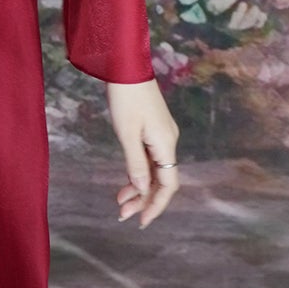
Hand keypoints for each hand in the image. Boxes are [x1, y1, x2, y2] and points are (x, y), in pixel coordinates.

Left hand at [105, 76, 179, 227]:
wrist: (128, 66)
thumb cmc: (125, 98)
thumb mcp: (127, 133)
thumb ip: (135, 163)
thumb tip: (142, 189)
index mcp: (165, 145)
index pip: (168, 184)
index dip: (157, 205)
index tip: (142, 221)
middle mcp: (168, 143)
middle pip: (161, 181)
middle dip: (144, 200)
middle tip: (122, 215)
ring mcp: (162, 137)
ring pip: (154, 171)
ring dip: (139, 189)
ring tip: (120, 202)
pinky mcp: (153, 131)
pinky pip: (150, 160)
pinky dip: (138, 173)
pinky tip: (126, 183)